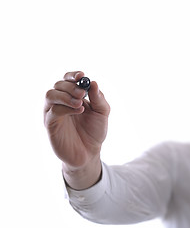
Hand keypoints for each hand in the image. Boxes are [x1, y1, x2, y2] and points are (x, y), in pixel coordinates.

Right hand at [44, 71, 109, 188]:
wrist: (90, 152)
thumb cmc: (95, 131)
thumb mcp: (102, 113)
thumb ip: (99, 98)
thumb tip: (93, 83)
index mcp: (73, 96)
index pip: (68, 79)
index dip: (72, 75)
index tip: (81, 75)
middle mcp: (61, 102)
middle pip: (58, 84)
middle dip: (71, 86)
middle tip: (83, 94)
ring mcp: (54, 113)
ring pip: (50, 95)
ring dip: (65, 96)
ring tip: (80, 103)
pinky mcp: (50, 125)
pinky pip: (52, 111)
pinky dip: (65, 108)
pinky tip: (78, 110)